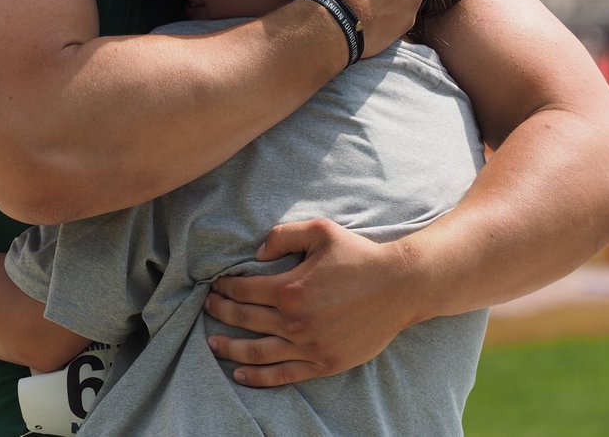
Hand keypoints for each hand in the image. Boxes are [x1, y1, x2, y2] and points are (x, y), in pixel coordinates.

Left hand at [203, 218, 422, 386]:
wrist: (400, 287)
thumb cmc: (359, 256)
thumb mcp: (321, 231)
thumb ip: (284, 236)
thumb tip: (256, 254)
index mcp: (290, 288)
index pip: (243, 291)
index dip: (224, 288)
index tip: (216, 286)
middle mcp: (294, 321)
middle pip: (244, 320)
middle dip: (220, 313)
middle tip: (208, 309)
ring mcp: (309, 346)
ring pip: (257, 352)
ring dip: (230, 349)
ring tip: (213, 344)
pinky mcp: (323, 363)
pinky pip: (283, 375)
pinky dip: (258, 378)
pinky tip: (240, 374)